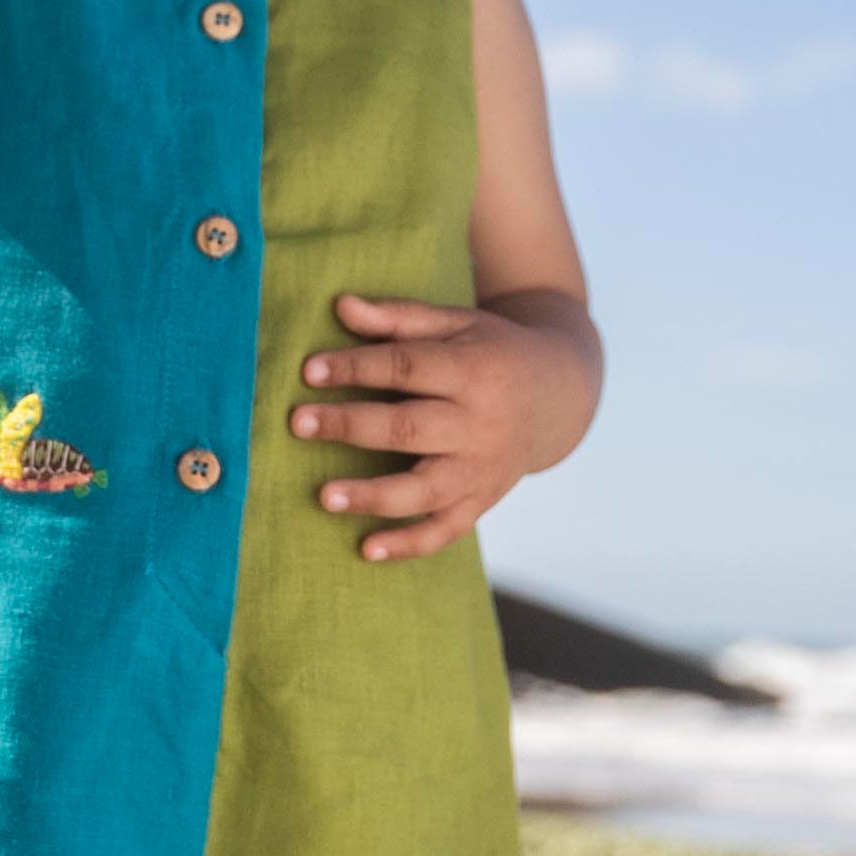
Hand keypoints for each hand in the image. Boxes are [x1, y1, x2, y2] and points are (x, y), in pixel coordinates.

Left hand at [289, 290, 578, 561]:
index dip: (357, 368)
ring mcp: (482, 469)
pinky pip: (445, 530)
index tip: (309, 371)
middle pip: (409, 428)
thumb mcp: (457, 324)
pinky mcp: (482, 501)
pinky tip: (367, 549)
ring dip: (373, 495)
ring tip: (324, 497)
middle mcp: (481, 424)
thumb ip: (400, 318)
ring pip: (425, 489)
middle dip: (351, 426)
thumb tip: (342, 306)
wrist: (557, 396)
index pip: (408, 368)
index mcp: (475, 370)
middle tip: (298, 424)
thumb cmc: (491, 352)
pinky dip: (408, 544)